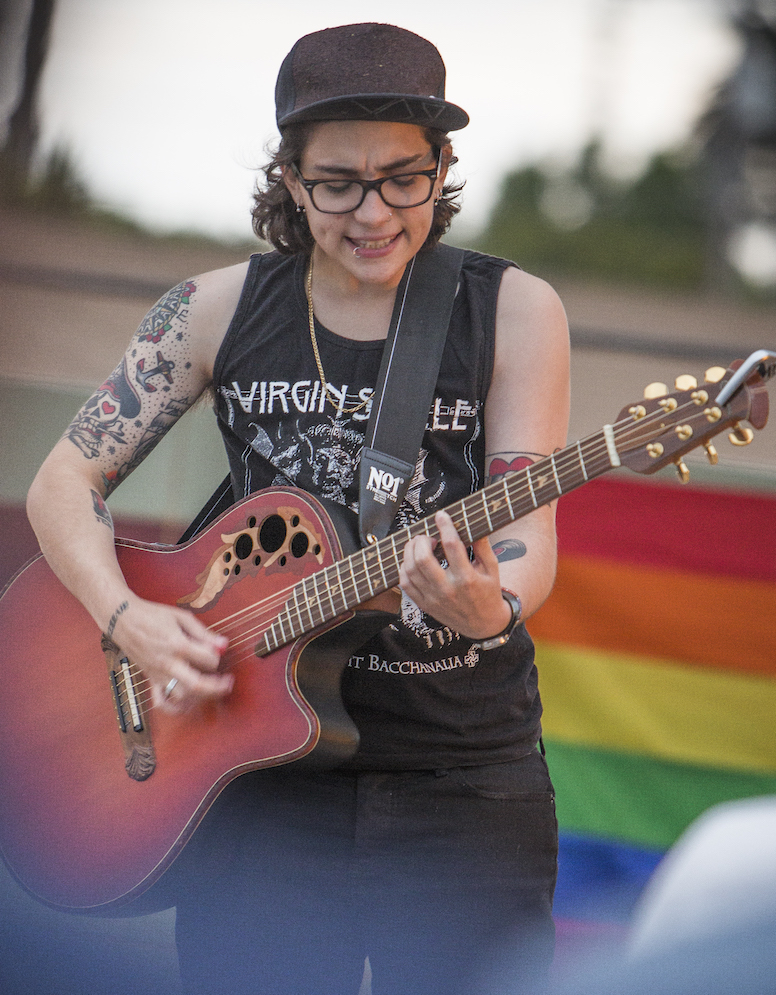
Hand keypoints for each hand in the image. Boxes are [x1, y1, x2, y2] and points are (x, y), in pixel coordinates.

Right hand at [110, 596, 231, 712]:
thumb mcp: (182, 617)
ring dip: (200, 696)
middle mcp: (168, 663)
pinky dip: (175, 708)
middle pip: (197, 685)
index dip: (218, 656)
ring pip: (182, 696)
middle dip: (217, 687)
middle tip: (228, 682)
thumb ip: (204, 633)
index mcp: (178, 645)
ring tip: (211, 689)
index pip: (208, 659)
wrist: (123, 619)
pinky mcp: (151, 679)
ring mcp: (158, 674)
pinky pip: (161, 702)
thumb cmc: (152, 615)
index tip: (218, 650)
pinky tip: (187, 704)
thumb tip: (223, 644)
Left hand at [398, 511, 511, 639]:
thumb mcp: (492, 569)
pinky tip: (412, 561)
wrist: (484, 624)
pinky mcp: (425, 605)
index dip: (445, 526)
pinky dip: (404, 568)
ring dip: (410, 551)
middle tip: (427, 536)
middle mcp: (448, 589)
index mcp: (467, 578)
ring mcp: (433, 598)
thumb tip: (475, 524)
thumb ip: (483, 546)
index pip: (452, 546)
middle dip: (421, 540)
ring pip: (411, 570)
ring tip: (419, 545)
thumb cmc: (488, 592)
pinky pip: (405, 584)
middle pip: (423, 559)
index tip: (441, 516)